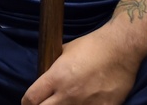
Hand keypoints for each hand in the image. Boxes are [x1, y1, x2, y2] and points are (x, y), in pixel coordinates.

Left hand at [21, 29, 137, 104]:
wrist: (120, 49)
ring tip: (63, 104)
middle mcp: (68, 94)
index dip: (27, 102)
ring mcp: (86, 104)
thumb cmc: (91, 46)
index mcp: (56, 77)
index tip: (28, 103)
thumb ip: (53, 68)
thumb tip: (45, 76)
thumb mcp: (64, 52)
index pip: (31, 98)